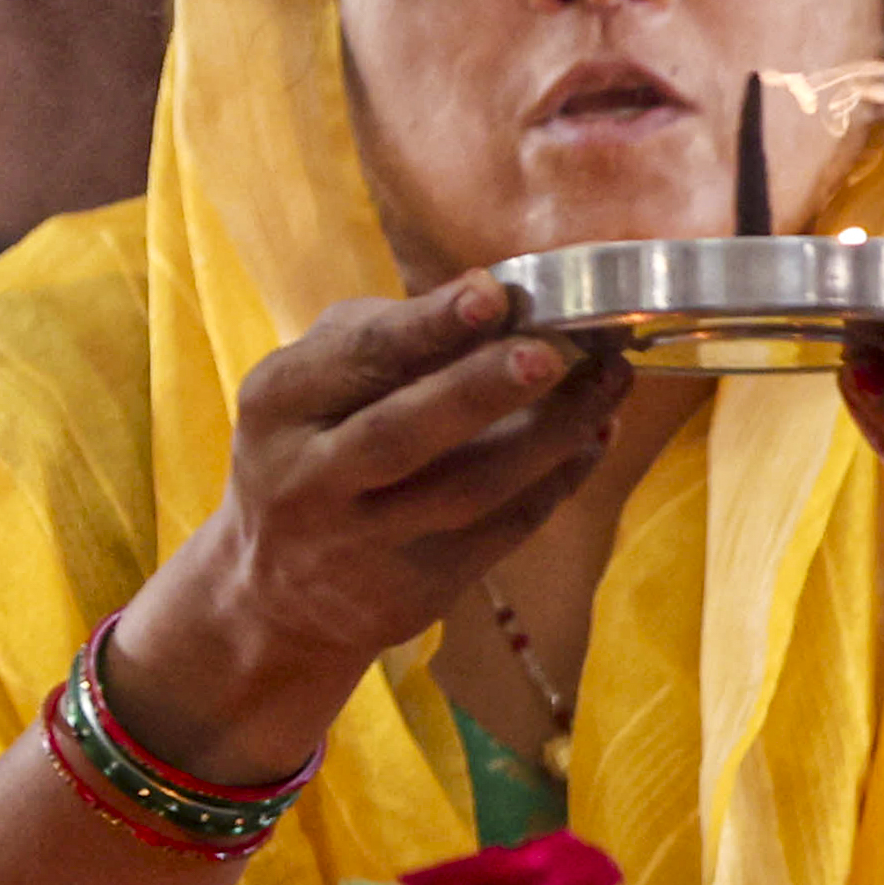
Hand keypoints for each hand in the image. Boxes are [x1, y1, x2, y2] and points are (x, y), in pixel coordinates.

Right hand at [104, 279, 630, 782]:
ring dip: (549, 436)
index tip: (493, 294)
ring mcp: (362, 542)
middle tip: (552, 353)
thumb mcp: (313, 385)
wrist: (275, 591)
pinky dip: (556, 482)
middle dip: (482, 389)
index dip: (428, 325)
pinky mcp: (415, 591)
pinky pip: (501, 532)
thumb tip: (497, 299)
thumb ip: (388, 336)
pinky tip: (594, 439)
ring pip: (467, 490)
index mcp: (280, 403)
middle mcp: (309, 477)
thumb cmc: (313, 448)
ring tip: (609, 384)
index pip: (358, 358)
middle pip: (403, 433)